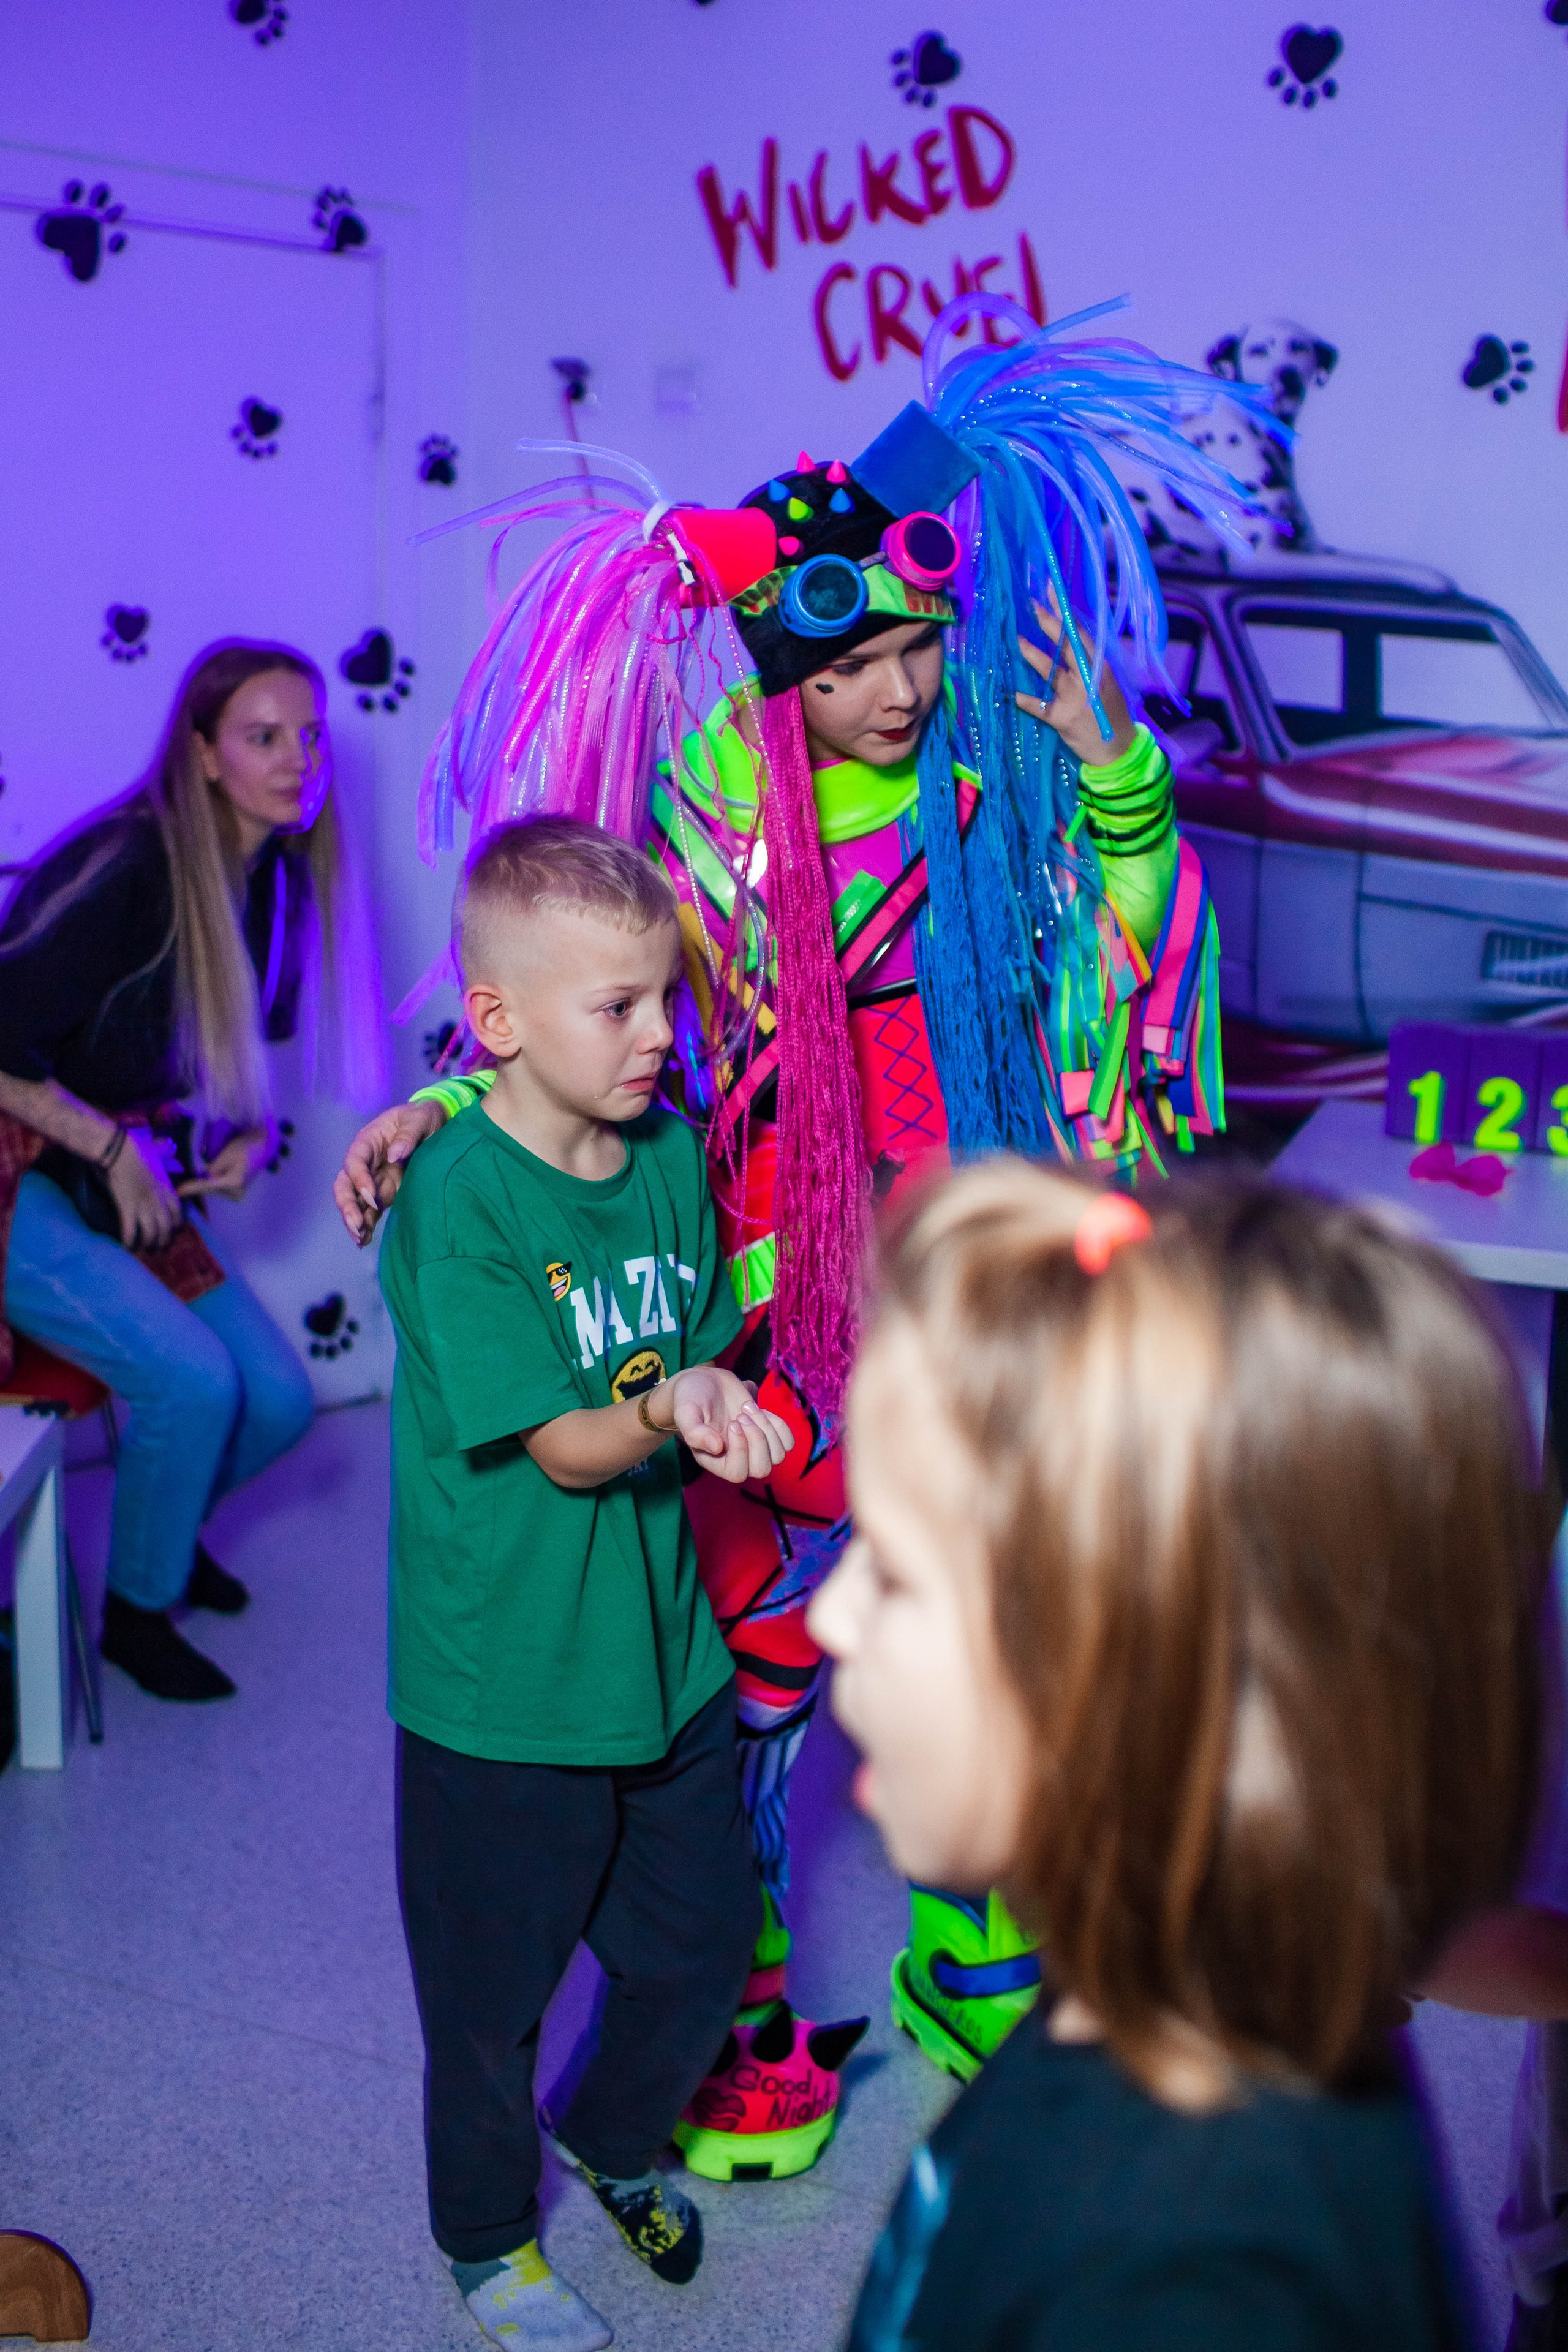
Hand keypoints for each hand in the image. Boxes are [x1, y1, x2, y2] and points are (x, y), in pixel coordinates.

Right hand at [108, 1127, 182, 1248]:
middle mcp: (158, 1200)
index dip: (176, 1223)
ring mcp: (144, 1205)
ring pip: (151, 1232)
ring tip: (143, 1250)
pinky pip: (131, 1231)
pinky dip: (129, 1241)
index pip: (177, 1211)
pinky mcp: (128, 1208)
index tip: (173, 1230)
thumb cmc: (137, 1148)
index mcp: (166, 1187)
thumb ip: (164, 1151)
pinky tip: (127, 1247)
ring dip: (148, 1244)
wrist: (121, 1151)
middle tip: (158, 1247)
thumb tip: (169, 1145)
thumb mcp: (156, 1151)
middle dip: (163, 1240)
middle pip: (166, 1226)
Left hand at [178, 1123, 271, 1202]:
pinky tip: (214, 1173)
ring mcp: (237, 1192)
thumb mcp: (227, 1154)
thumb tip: (203, 1176)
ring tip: (210, 1170)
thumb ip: (213, 1167)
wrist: (264, 1146)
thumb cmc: (247, 1146)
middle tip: (191, 1177)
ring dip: (206, 1180)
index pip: (207, 1186)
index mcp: (234, 1182)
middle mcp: (236, 1192)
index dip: (192, 1188)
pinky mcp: (237, 1189)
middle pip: (210, 1188)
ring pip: (214, 1187)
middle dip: (199, 1181)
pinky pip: (219, 1186)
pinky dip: (213, 1180)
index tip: (179, 1192)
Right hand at [332, 1099, 447, 1244]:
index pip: (355, 1161)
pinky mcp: (384, 1193)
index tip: (372, 1197)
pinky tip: (365, 1241)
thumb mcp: (420, 1118)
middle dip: (348, 1206)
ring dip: (355, 1220)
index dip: (359, 1179)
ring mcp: (373, 1179)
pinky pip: (370, 1211)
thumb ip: (408, 1135)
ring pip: (354, 1201)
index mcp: (369, 1140)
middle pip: (345, 1184)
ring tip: (360, 1239)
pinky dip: (367, 1225)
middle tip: (357, 1226)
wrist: (436, 1124)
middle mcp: (366, 1162)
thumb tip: (395, 1155)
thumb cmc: (423, 1117)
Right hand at [661, 1367, 794, 1484]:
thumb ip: (695, 1432)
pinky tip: (760, 1409)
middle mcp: (737, 1459)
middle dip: (757, 1439)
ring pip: (778, 1456)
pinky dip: (779, 1424)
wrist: (705, 1382)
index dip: (740, 1450)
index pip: (737, 1473)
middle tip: (741, 1415)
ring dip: (767, 1428)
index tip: (732, 1423)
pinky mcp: (768, 1434)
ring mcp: (755, 1448)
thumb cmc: (690, 1398)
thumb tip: (717, 1447)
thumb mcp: (686, 1412)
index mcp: (715, 1461)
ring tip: (747, 1408)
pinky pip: (787, 1442)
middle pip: (762, 1469)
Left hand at [1015, 591, 1136, 767]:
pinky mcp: (1062, 719)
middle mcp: (1088, 679)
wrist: (1117, 751)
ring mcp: (1075, 698)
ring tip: (1017, 640)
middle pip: (1067, 646)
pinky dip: (1026, 700)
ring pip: (1051, 672)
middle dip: (1049, 623)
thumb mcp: (1104, 684)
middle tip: (1031, 604)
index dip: (1065, 611)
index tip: (1051, 590)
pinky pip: (1039, 707)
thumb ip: (1088, 663)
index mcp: (1100, 667)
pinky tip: (1013, 694)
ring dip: (1033, 655)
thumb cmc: (1109, 714)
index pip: (1081, 633)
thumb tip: (1066, 637)